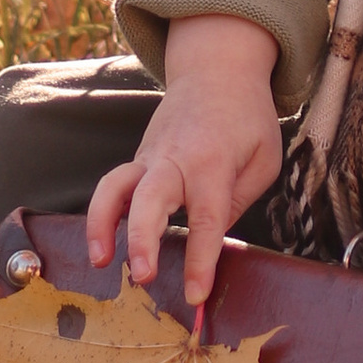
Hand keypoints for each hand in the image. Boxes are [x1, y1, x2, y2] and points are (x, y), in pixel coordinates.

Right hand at [85, 15, 282, 308]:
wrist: (216, 67)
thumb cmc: (247, 116)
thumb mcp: (264, 158)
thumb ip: (237, 201)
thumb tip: (211, 239)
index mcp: (212, 161)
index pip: (205, 218)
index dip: (199, 259)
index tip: (194, 295)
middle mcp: (174, 159)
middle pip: (148, 199)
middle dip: (141, 239)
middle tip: (140, 276)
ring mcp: (149, 157)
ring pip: (113, 186)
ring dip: (101, 224)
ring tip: (99, 261)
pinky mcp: (138, 160)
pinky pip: (114, 187)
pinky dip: (103, 215)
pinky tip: (103, 244)